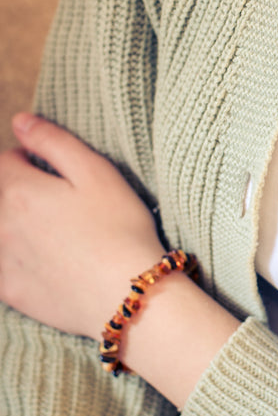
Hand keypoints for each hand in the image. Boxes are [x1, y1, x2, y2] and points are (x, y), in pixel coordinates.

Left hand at [0, 114, 164, 341]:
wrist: (125, 294)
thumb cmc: (119, 227)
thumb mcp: (95, 171)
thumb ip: (52, 141)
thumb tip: (20, 121)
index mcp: (20, 191)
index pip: (5, 161)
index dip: (28, 158)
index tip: (52, 168)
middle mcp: (1, 225)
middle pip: (0, 196)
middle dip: (21, 191)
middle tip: (61, 202)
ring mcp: (2, 261)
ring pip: (0, 230)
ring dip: (17, 224)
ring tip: (57, 232)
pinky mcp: (11, 292)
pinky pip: (1, 266)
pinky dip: (15, 258)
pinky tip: (47, 262)